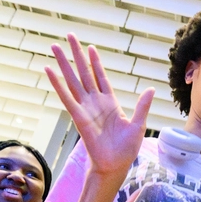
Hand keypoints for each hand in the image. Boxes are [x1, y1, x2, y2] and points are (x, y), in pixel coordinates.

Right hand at [45, 33, 153, 177]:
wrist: (114, 165)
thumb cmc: (125, 149)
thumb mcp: (138, 125)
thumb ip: (142, 106)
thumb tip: (151, 89)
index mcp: (110, 103)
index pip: (101, 77)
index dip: (96, 63)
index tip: (91, 48)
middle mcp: (95, 102)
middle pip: (84, 72)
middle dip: (77, 54)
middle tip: (69, 37)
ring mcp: (85, 107)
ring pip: (72, 80)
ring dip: (63, 63)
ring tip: (54, 46)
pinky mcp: (78, 116)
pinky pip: (66, 96)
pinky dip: (57, 83)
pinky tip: (49, 70)